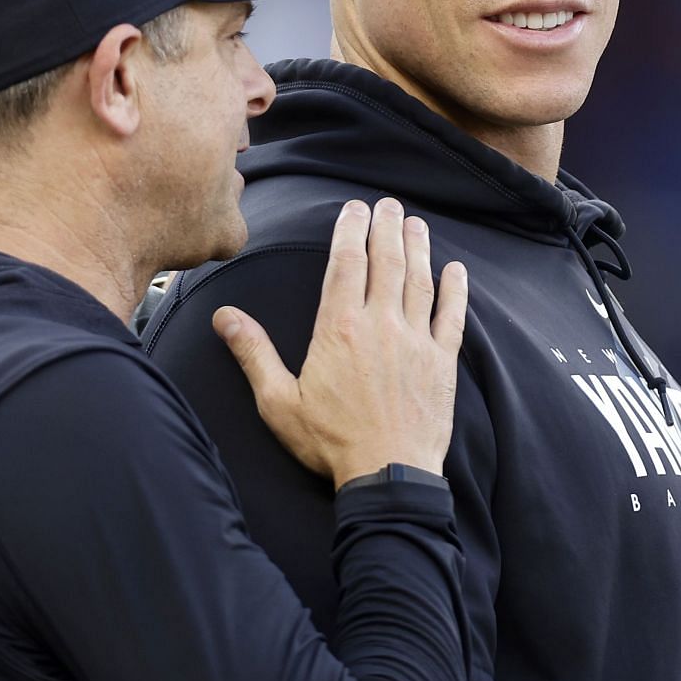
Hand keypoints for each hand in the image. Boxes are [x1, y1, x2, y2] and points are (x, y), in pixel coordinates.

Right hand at [212, 198, 468, 489]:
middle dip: (386, 227)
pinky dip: (455, 290)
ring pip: (419, 281)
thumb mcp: (278, 402)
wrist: (388, 476)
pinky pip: (452, 316)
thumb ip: (253, 353)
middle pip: (386, 261)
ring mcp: (416, 341)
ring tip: (415, 223)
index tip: (354, 208)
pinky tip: (456, 270)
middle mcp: (380, 324)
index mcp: (338, 328)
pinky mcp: (443, 362)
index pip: (346, 263)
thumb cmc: (330, 442)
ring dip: (418, 247)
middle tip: (387, 204)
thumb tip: (224, 316)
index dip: (350, 230)